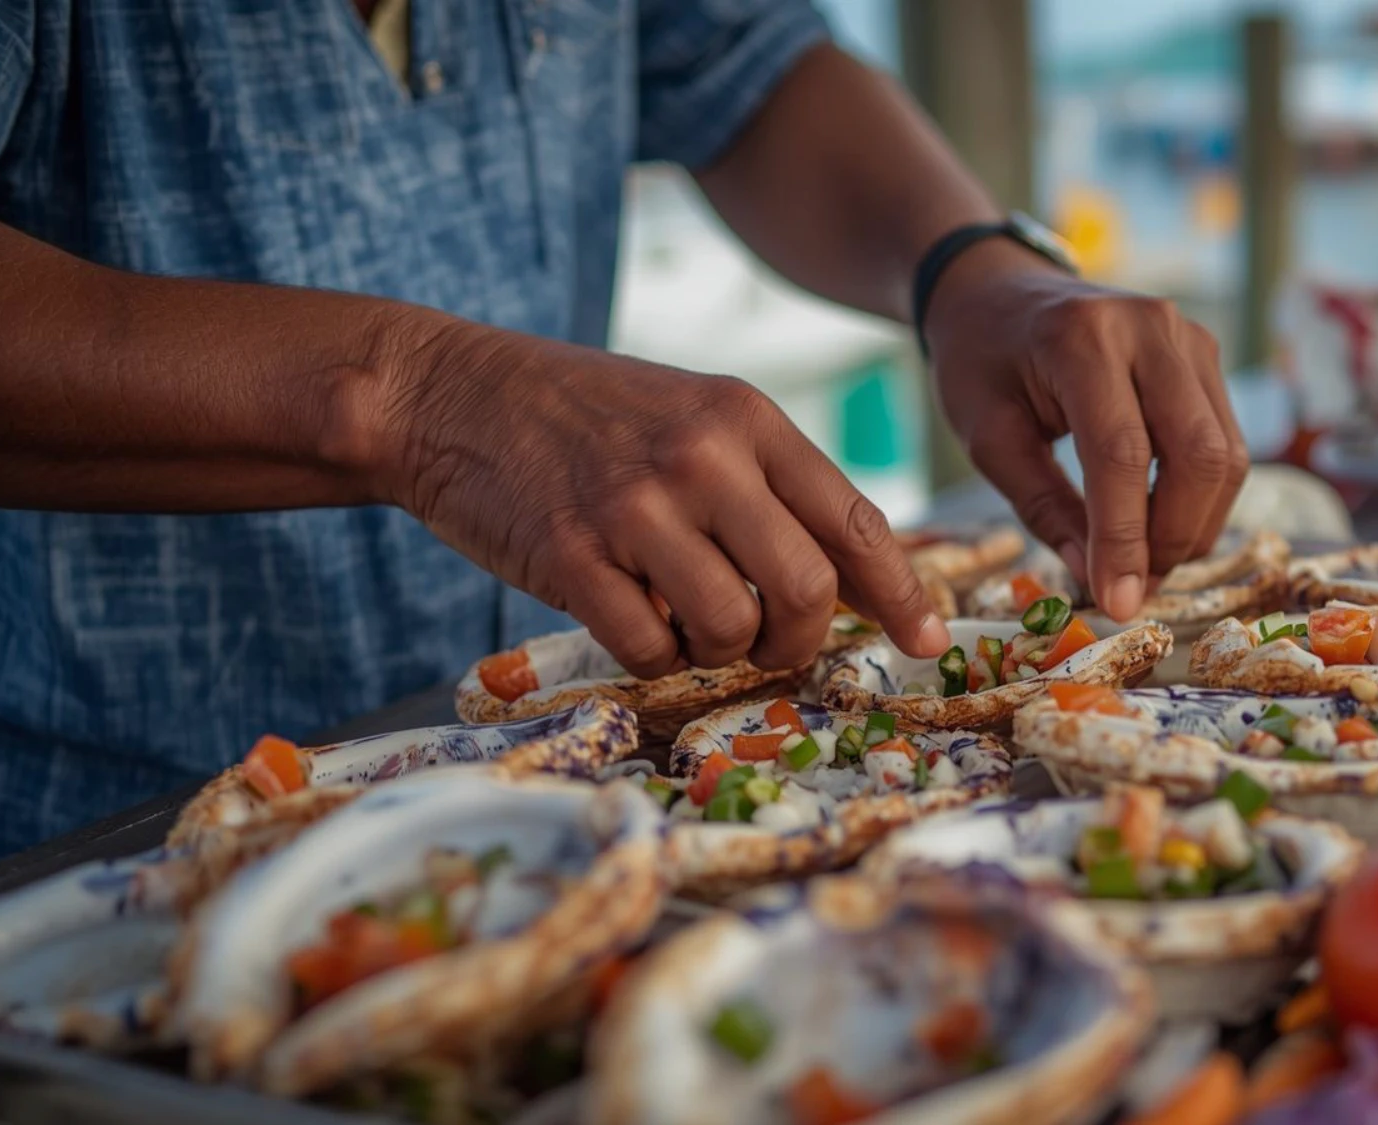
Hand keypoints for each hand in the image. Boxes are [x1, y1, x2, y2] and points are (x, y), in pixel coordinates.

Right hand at [364, 317, 950, 675]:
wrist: (449, 393)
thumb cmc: (584, 418)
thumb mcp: (695, 418)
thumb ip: (769, 487)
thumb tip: (854, 582)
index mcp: (748, 419)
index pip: (854, 520)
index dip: (901, 594)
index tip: (929, 643)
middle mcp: (704, 457)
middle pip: (805, 591)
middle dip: (795, 641)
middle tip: (765, 643)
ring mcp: (637, 506)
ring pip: (730, 629)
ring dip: (716, 651)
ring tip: (680, 618)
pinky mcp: (573, 555)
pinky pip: (649, 647)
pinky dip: (651, 655)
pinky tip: (628, 617)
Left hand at [924, 243, 1248, 620]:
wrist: (999, 290)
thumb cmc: (982, 362)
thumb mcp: (988, 439)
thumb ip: (1043, 509)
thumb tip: (1097, 581)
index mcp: (1082, 337)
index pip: (1122, 452)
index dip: (1124, 537)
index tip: (1117, 602)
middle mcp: (1151, 328)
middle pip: (1198, 455)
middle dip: (1172, 538)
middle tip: (1131, 588)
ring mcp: (1190, 338)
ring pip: (1225, 456)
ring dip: (1193, 525)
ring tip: (1141, 562)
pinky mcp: (1206, 358)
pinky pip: (1224, 444)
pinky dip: (1198, 499)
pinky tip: (1155, 524)